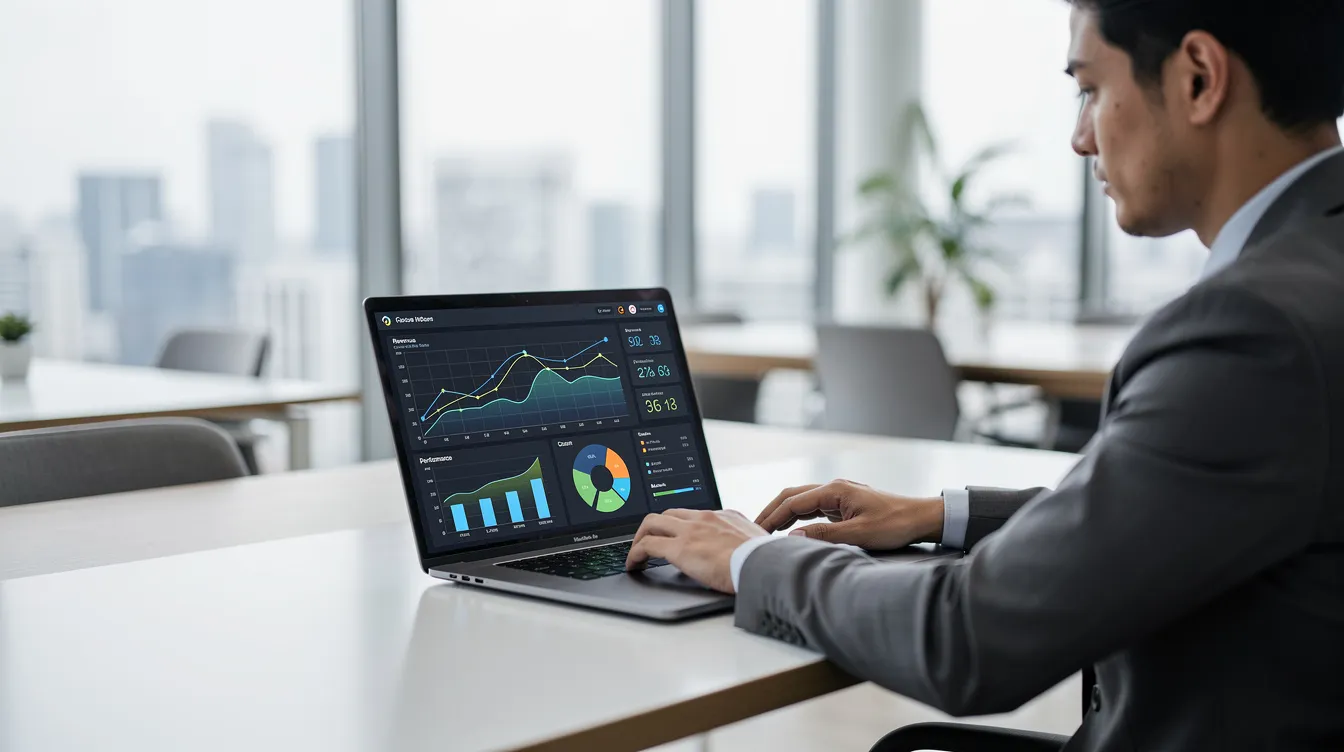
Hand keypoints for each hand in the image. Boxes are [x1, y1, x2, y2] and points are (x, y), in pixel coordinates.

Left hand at [625, 509, 767, 593]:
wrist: (765, 565)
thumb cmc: (767, 561)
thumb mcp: (757, 544)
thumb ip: (745, 544)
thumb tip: (746, 553)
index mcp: (725, 516)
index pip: (694, 514)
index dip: (679, 525)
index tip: (674, 535)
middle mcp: (705, 517)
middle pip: (669, 513)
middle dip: (655, 527)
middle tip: (649, 542)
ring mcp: (690, 530)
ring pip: (652, 523)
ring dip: (641, 537)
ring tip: (636, 554)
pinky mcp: (680, 548)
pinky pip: (647, 546)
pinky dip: (635, 554)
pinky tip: (634, 565)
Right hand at [755, 479, 943, 549]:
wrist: (920, 518)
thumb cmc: (895, 524)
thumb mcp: (859, 534)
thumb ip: (824, 535)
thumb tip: (793, 538)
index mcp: (834, 490)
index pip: (792, 502)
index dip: (771, 517)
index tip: (756, 532)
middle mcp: (834, 488)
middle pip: (792, 496)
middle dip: (771, 512)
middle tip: (754, 530)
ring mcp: (840, 495)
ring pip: (802, 500)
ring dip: (784, 513)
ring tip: (767, 531)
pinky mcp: (845, 504)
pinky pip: (814, 508)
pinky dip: (799, 517)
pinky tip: (793, 529)